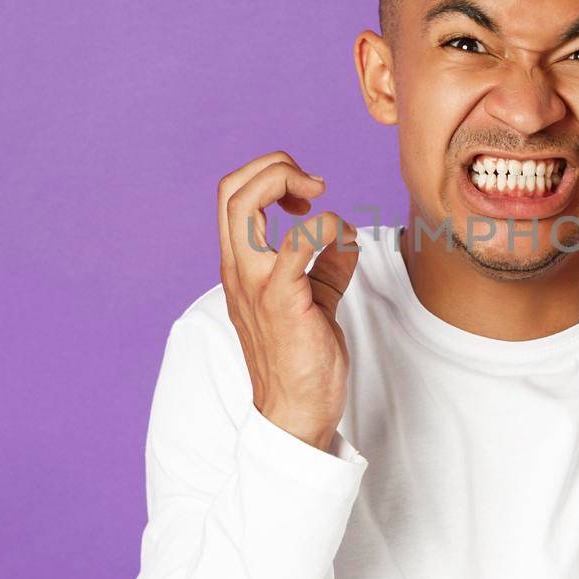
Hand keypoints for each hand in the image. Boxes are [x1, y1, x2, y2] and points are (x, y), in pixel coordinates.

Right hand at [217, 150, 359, 451]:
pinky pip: (298, 242)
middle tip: (312, 185)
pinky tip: (341, 238)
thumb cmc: (303, 359)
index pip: (231, 196)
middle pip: (230, 188)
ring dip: (286, 181)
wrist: (296, 412)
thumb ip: (327, 264)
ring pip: (244, 203)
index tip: (306, 196)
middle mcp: (238, 269)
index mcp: (240, 265)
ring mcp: (254, 283)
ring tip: (319, 199)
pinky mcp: (281, 300)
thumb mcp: (316, 298)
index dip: (266, 176)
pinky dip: (324, 225)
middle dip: (273, 166)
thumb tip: (347, 236)